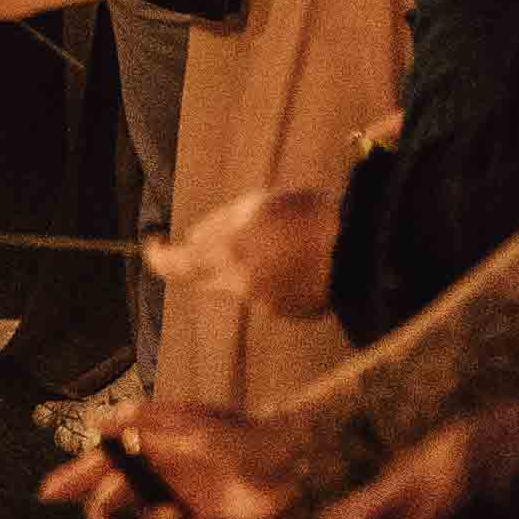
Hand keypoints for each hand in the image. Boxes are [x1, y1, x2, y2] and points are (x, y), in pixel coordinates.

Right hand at [40, 397, 300, 518]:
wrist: (290, 466)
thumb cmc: (236, 438)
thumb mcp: (183, 427)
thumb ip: (137, 429)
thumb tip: (95, 424)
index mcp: (154, 447)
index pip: (104, 462)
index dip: (74, 478)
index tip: (46, 494)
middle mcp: (165, 474)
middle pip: (118, 496)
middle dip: (107, 505)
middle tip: (101, 515)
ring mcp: (184, 501)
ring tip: (176, 514)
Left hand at [148, 182, 339, 323]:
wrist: (365, 251)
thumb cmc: (310, 216)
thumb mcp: (258, 205)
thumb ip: (220, 224)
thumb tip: (193, 239)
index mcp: (228, 255)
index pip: (175, 266)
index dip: (158, 257)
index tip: (153, 243)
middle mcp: (242, 287)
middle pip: (205, 278)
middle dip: (205, 259)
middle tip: (221, 235)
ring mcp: (268, 304)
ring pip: (239, 284)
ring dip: (247, 264)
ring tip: (281, 236)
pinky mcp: (292, 313)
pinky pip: (269, 294)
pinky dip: (274, 277)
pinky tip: (300, 257)